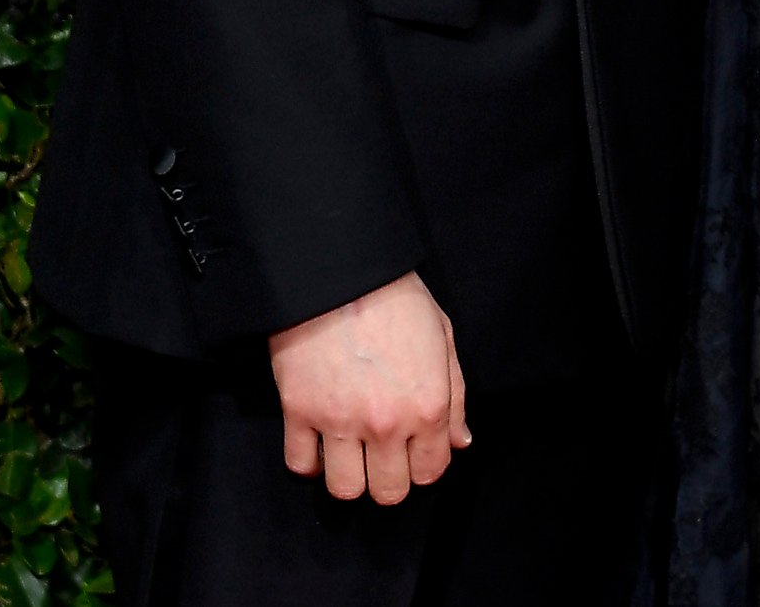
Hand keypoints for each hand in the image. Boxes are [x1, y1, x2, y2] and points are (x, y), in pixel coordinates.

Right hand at [269, 272, 469, 501]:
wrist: (340, 268)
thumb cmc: (394, 296)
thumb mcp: (442, 337)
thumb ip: (455, 396)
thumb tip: (460, 441)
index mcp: (427, 406)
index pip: (430, 472)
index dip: (422, 466)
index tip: (412, 452)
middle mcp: (387, 423)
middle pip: (388, 492)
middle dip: (387, 479)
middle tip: (380, 455)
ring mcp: (340, 421)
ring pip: (345, 490)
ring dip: (348, 477)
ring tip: (348, 452)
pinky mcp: (299, 411)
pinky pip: (300, 464)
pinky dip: (308, 461)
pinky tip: (317, 442)